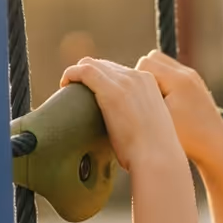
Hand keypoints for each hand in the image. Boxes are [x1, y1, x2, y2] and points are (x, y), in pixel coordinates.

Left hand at [60, 57, 182, 172]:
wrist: (158, 158)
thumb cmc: (154, 151)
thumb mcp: (150, 124)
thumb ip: (138, 114)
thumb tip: (123, 123)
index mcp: (149, 82)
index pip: (119, 70)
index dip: (102, 79)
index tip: (93, 95)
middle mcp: (138, 76)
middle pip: (104, 65)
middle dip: (88, 76)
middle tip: (78, 96)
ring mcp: (125, 82)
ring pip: (92, 64)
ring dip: (78, 76)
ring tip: (70, 93)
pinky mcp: (110, 91)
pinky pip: (84, 71)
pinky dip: (71, 74)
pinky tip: (64, 85)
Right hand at [136, 50, 222, 173]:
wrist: (217, 148)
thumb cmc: (186, 139)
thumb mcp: (159, 121)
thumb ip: (139, 102)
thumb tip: (117, 87)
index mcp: (178, 80)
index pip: (143, 64)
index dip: (134, 79)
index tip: (133, 98)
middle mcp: (187, 74)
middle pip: (152, 59)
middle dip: (141, 75)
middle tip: (139, 97)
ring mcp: (194, 78)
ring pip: (161, 66)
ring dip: (152, 79)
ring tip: (150, 101)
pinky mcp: (196, 86)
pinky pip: (172, 74)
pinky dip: (163, 84)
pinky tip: (162, 104)